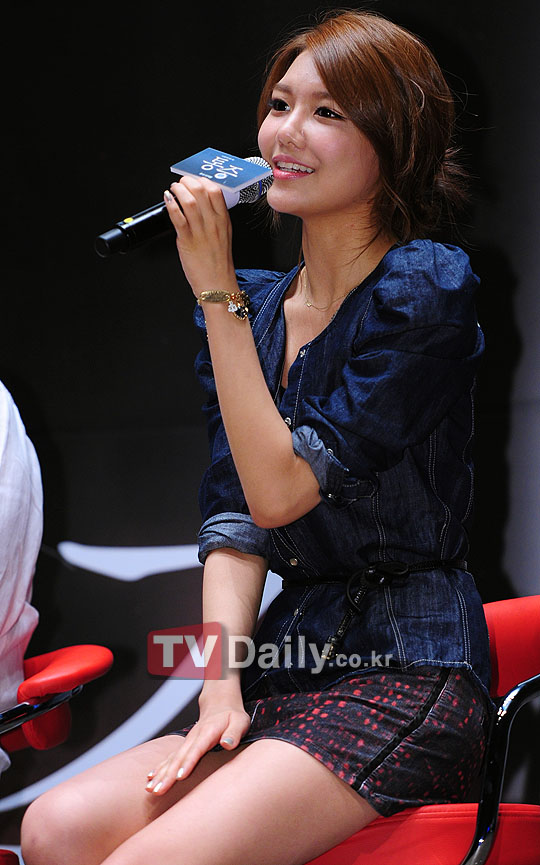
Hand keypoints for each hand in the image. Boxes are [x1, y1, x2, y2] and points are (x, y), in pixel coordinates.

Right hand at [145, 702, 250, 795]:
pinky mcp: (185, 746)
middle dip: (167, 775)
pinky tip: (151, 778)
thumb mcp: (240, 722)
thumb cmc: (232, 716)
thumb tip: (227, 744)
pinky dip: (160, 767)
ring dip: (161, 774)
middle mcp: (194, 737)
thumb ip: (234, 733)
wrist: (220, 704)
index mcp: (207, 733)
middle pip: (179, 757)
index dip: (188, 762)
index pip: (197, 749)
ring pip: (171, 759)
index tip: (180, 776)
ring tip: (150, 789)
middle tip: (158, 790)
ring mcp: (187, 742)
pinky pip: (170, 757)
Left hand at [164, 176, 236, 297]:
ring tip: (173, 189)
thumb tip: (201, 205)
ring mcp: (201, 232)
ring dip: (178, 190)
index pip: (216, 191)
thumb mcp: (224, 237)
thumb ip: (215, 220)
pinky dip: (171, 204)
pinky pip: (178, 217)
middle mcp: (213, 224)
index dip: (202, 181)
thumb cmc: (219, 264)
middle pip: (201, 191)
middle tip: (181, 182)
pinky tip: (168, 200)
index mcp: (224, 222)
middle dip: (188, 182)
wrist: (218, 286)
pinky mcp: (188, 241)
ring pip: (189, 201)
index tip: (194, 180)